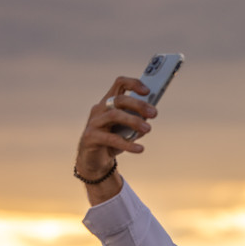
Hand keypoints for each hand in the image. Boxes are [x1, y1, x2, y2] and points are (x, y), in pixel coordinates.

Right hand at [75, 76, 157, 202]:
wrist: (95, 161)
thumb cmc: (113, 141)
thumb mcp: (128, 130)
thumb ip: (138, 121)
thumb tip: (149, 115)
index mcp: (109, 102)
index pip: (120, 84)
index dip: (134, 84)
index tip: (148, 91)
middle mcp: (100, 109)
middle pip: (119, 99)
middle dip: (138, 104)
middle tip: (154, 113)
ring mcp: (94, 122)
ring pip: (114, 115)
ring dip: (134, 121)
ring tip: (148, 129)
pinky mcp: (90, 137)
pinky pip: (111, 139)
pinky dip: (127, 144)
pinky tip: (140, 149)